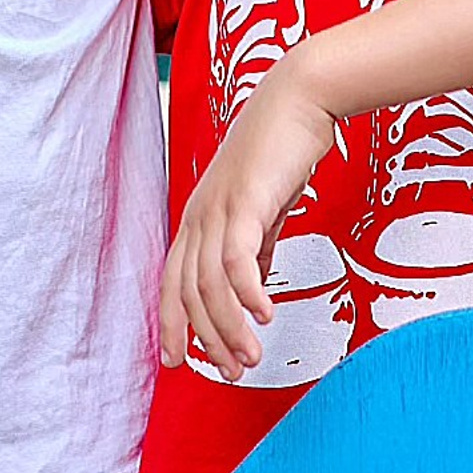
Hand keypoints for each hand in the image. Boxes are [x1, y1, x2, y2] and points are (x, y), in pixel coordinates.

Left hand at [159, 53, 336, 381]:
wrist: (300, 98)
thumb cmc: (282, 149)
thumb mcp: (264, 206)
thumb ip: (256, 243)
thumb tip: (255, 283)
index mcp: (198, 219)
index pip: (172, 283)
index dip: (172, 325)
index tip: (180, 363)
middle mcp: (198, 216)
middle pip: (188, 293)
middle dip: (207, 340)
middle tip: (231, 374)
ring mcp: (218, 208)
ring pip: (211, 284)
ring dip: (230, 327)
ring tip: (252, 358)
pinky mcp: (246, 201)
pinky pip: (238, 258)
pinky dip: (248, 293)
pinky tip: (266, 316)